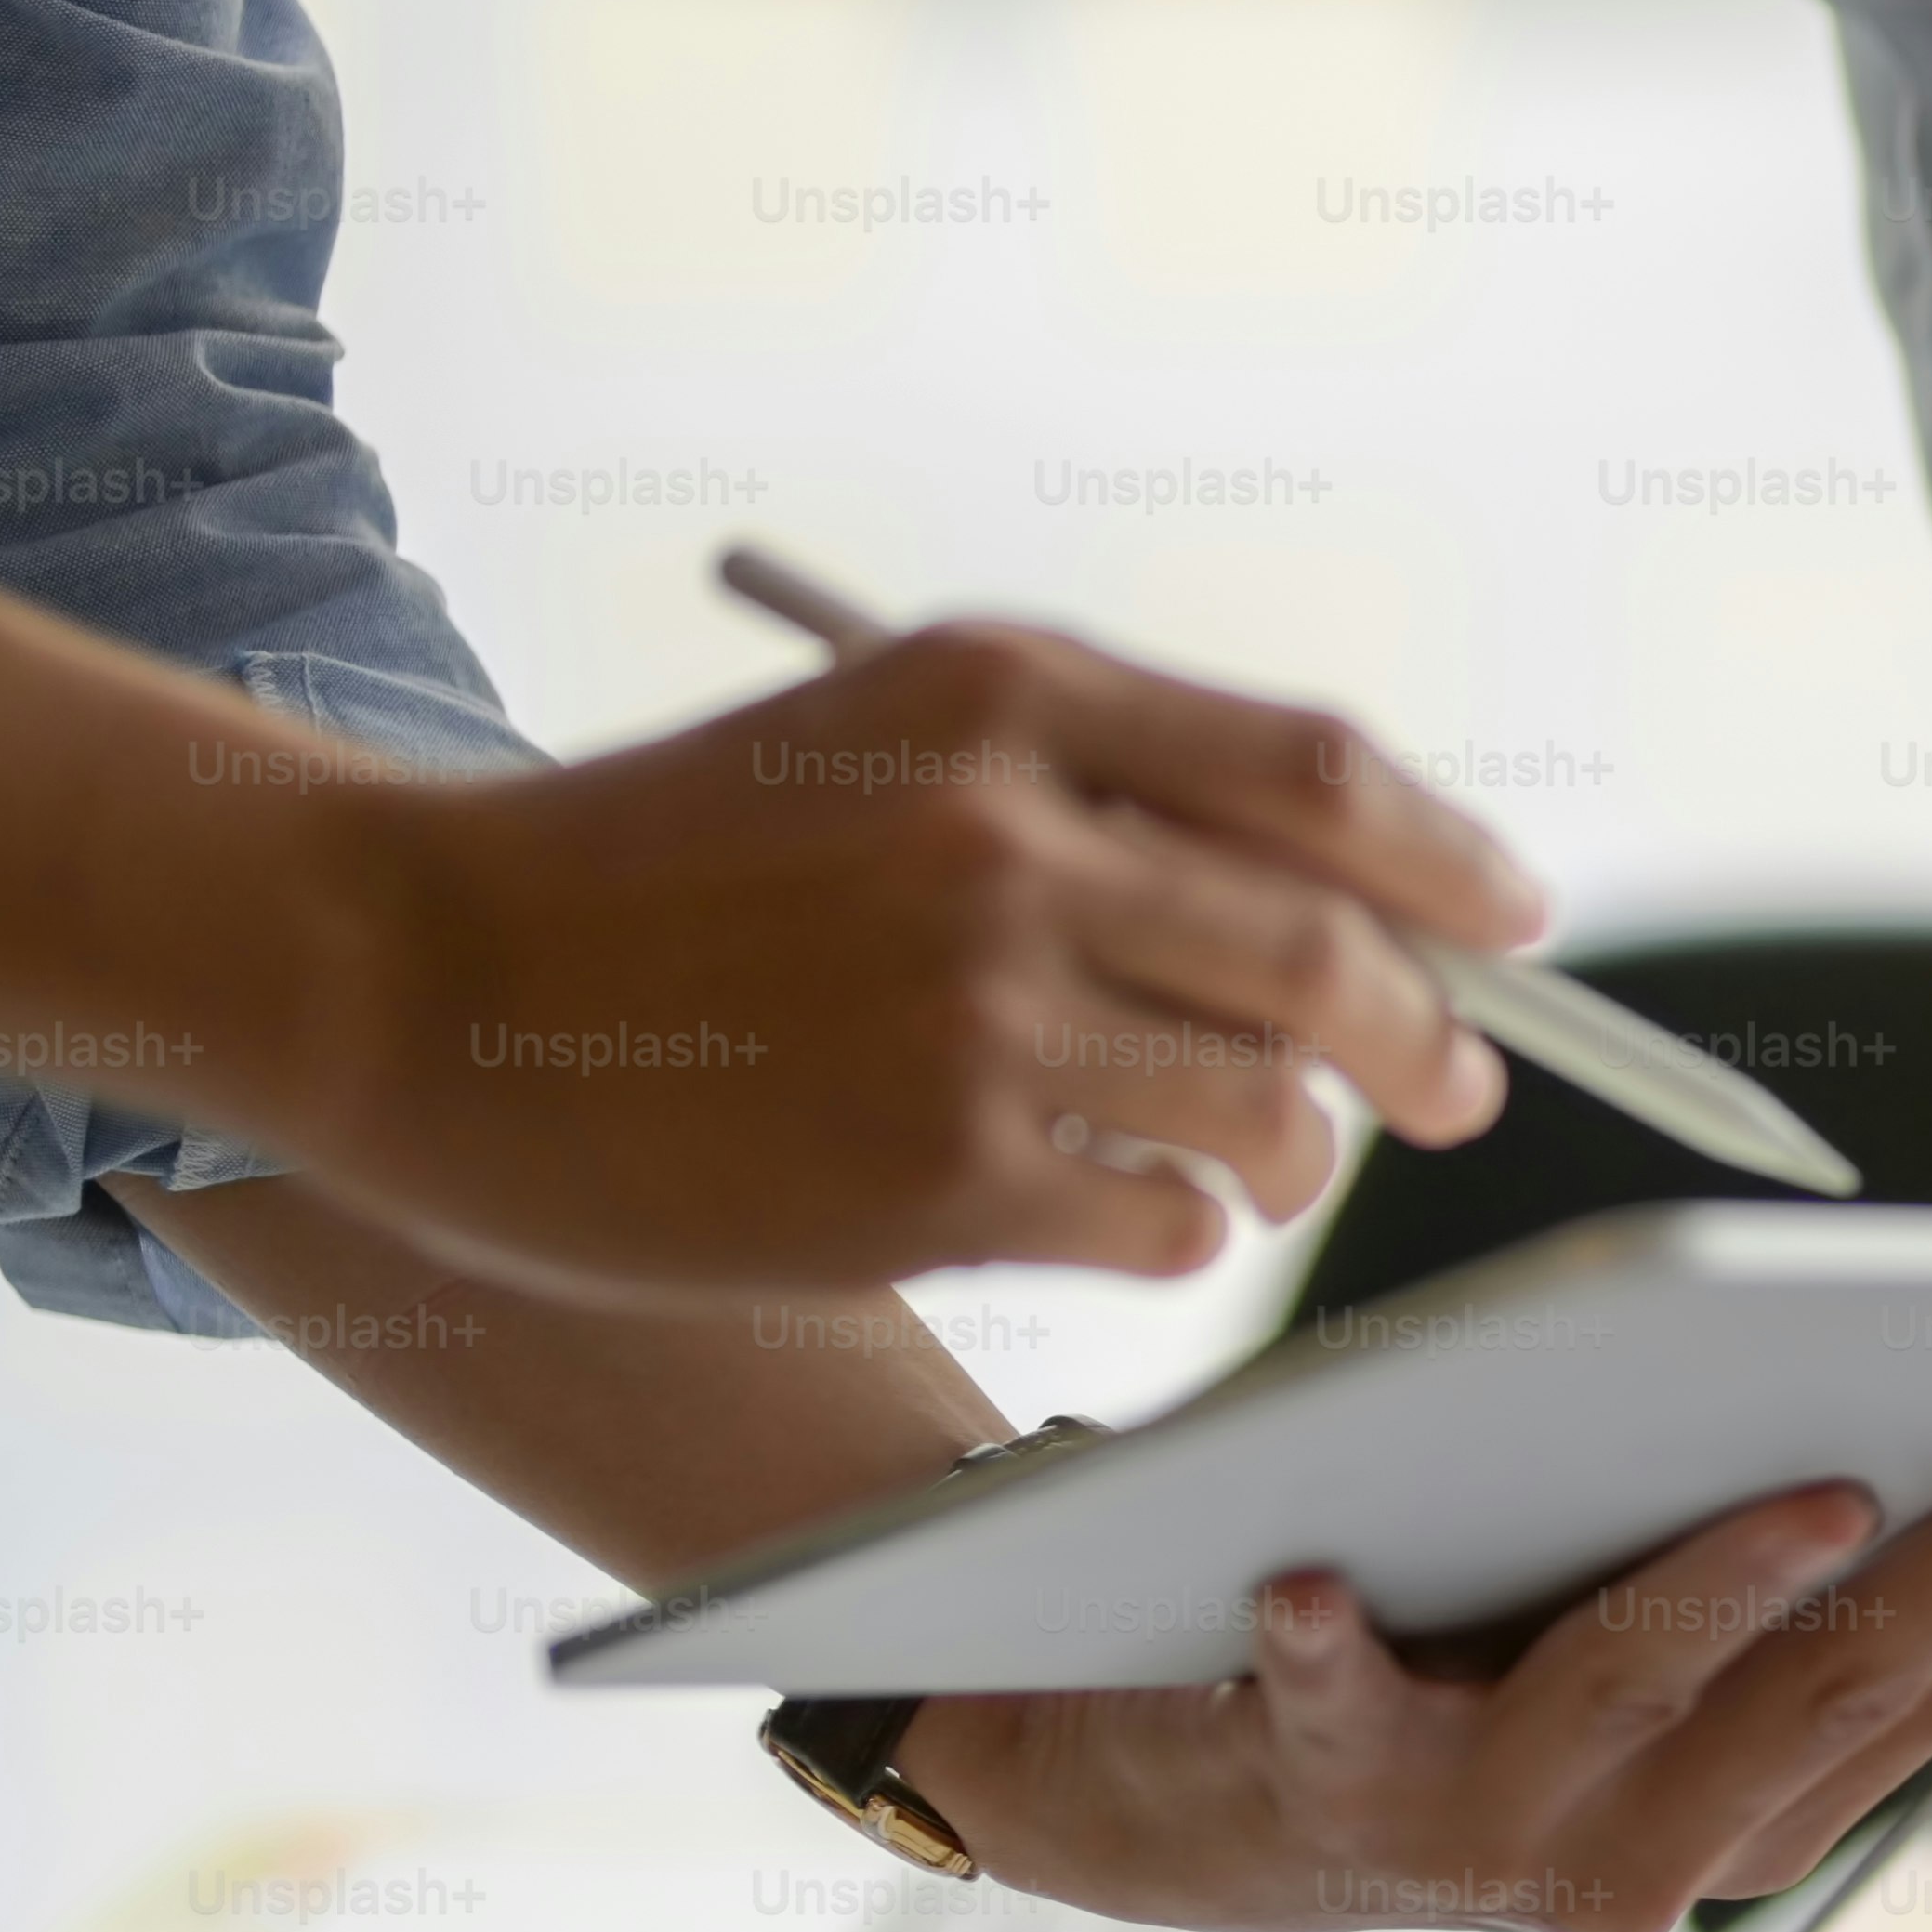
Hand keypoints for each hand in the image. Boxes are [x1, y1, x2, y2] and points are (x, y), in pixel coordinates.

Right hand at [296, 624, 1552, 1296]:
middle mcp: (1007, 834)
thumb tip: (1362, 898)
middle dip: (1431, 1041)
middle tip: (1455, 1088)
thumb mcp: (880, 744)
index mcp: (1005, 697)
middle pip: (1336, 953)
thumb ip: (1101, 789)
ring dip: (1296, 1155)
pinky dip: (1182, 1234)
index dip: (1453, 861)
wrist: (416, 977)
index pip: (1322, 774)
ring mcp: (977, 1006)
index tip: (1515, 924)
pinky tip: (1127, 1219)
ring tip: (1247, 1163)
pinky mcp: (940, 1168)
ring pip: (1272, 1107)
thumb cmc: (664, 872)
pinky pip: (1170, 1224)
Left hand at [896, 1458, 1931, 1931]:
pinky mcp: (1318, 1781)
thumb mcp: (1669, 1646)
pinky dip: (1317, 1649)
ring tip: (1814, 1496)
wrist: (1186, 1798)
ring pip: (1644, 1690)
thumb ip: (1809, 1586)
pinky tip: (1305, 1589)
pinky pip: (1326, 1705)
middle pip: (1846, 1681)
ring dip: (1729, 1593)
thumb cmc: (1466, 1671)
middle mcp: (1657, 1853)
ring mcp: (1495, 1836)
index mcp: (1772, 1808)